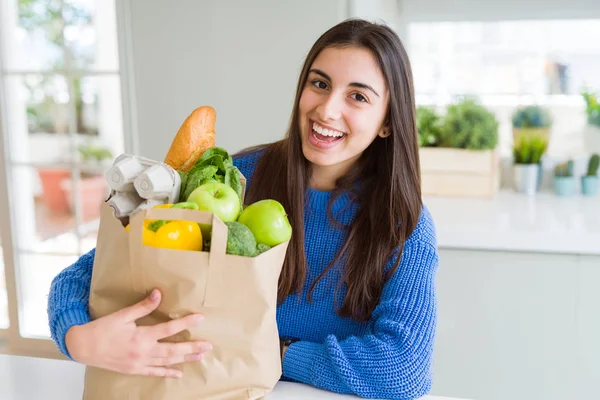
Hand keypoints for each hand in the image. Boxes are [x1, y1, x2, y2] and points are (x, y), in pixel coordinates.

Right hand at [65, 288, 209, 377]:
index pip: (169, 329)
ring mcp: (139, 363)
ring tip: (200, 357)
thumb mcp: (122, 315)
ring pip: (167, 362)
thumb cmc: (102, 329)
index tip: (200, 318)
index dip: (186, 323)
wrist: (83, 347)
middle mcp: (143, 352)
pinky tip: (178, 373)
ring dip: (184, 359)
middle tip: (208, 345)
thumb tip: (158, 293)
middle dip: (192, 347)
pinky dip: (167, 373)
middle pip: (173, 350)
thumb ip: (143, 306)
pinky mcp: (134, 370)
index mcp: (141, 336)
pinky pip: (154, 373)